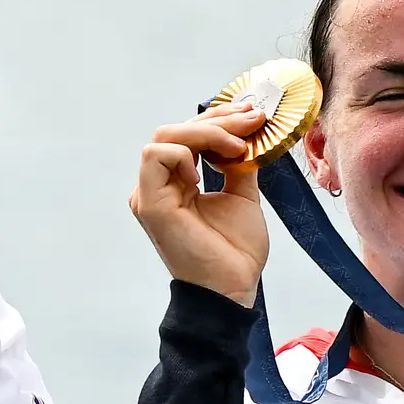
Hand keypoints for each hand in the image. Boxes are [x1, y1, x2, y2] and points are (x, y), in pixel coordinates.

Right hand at [131, 108, 272, 305]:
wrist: (232, 286)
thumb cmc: (234, 251)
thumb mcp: (242, 193)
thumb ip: (236, 163)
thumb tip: (245, 132)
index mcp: (176, 183)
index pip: (188, 135)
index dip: (220, 120)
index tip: (253, 116)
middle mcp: (158, 186)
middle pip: (176, 129)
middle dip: (217, 120)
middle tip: (252, 122)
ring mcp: (150, 194)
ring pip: (165, 137)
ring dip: (205, 132)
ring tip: (236, 147)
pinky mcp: (150, 203)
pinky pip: (156, 156)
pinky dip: (184, 153)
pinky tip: (208, 171)